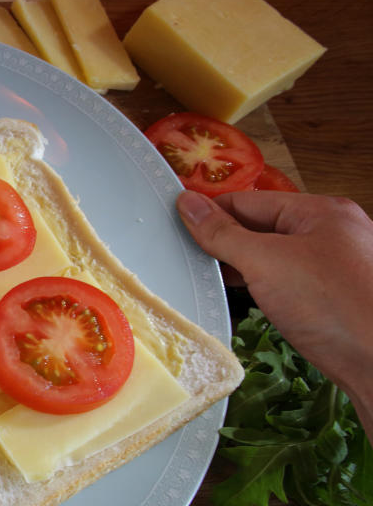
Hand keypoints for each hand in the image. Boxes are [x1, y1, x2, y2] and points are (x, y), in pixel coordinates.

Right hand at [176, 189, 372, 431]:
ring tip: (205, 278)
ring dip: (240, 266)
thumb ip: (223, 233)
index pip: (249, 200)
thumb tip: (188, 204)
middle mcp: (330, 233)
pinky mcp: (331, 298)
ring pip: (272, 256)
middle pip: (261, 226)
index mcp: (320, 211)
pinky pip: (285, 281)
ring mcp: (333, 267)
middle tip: (183, 255)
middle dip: (224, 240)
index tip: (172, 224)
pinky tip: (240, 298)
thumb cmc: (332, 305)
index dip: (210, 211)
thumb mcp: (266, 262)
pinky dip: (260, 286)